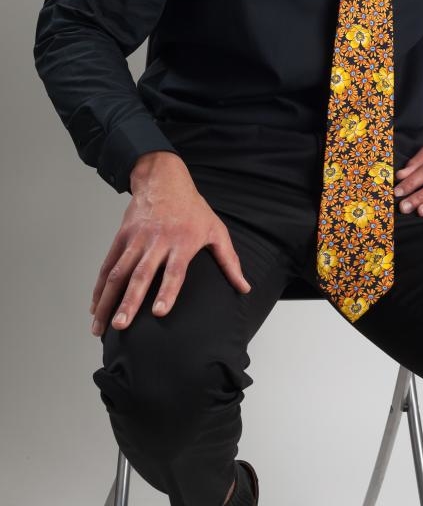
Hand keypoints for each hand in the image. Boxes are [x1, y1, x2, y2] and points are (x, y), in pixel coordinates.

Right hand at [89, 152, 250, 336]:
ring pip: (118, 273)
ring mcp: (136, 239)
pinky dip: (99, 288)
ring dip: (108, 301)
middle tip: (121, 326)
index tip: (159, 312)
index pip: (174, 270)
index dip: (167, 291)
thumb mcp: (216, 230)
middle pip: (141, 274)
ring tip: (100, 327)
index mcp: (182, 241)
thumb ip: (229, 261)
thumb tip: (245, 288)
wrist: (163, 179)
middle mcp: (157, 241)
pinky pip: (108, 265)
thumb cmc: (193, 209)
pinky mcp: (122, 237)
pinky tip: (95, 307)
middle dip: (130, 302)